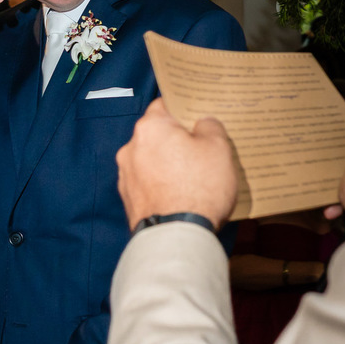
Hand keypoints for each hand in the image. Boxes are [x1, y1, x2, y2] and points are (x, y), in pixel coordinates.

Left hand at [116, 99, 238, 230]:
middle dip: (177, 140)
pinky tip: (181, 195)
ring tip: (194, 177)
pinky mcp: (128, 200)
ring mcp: (126, 175)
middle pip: (158, 135)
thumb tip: (202, 124)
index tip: (198, 115)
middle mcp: (131, 148)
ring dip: (168, 164)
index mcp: (151, 127)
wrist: (177, 238)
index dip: (184, 109)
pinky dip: (161, 185)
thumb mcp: (218, 148)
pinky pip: (148, 183)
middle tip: (202, 148)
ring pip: (152, 160)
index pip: (166, 105)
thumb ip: (210, 126)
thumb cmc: (199, 189)